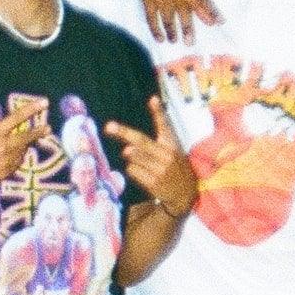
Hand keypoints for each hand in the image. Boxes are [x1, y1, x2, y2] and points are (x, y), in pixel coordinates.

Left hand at [104, 96, 196, 218]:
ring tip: (142, 163)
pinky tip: (142, 174)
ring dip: (131, 158)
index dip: (159, 113)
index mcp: (171, 145)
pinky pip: (132, 170)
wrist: (185, 195)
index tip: (153, 99)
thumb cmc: (175, 168)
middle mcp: (167, 156)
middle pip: (141, 141)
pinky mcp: (154, 183)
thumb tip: (152, 100)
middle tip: (109, 127)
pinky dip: (132, 170)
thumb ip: (162, 128)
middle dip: (124, 133)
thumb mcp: (173, 148)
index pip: (165, 126)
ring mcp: (161, 170)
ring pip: (133, 157)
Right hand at [129, 0, 218, 43]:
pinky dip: (155, 29)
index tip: (215, 23)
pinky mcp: (148, 0)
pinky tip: (160, 38)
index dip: (208, 11)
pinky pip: (151, 18)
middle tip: (190, 43)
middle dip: (187, 29)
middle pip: (183, 13)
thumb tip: (217, 19)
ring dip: (171, 31)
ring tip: (174, 41)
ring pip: (167, 18)